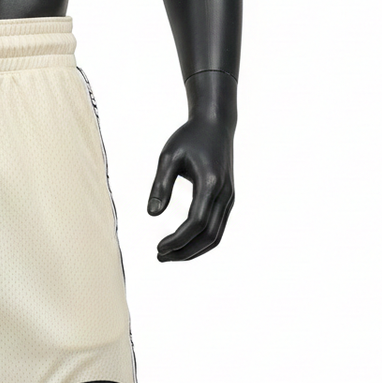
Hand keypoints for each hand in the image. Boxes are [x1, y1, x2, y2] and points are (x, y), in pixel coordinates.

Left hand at [147, 114, 234, 261]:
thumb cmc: (189, 138)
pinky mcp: (227, 199)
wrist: (215, 125)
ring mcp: (229, 198)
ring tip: (169, 255)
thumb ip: (160, 185)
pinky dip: (201, 241)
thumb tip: (152, 214)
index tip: (158, 248)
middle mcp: (224, 194)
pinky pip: (217, 228)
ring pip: (216, 236)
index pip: (196, 223)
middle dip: (184, 251)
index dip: (177, 240)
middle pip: (209, 235)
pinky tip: (182, 244)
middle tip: (160, 257)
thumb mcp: (168, 157)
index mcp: (210, 184)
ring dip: (193, 250)